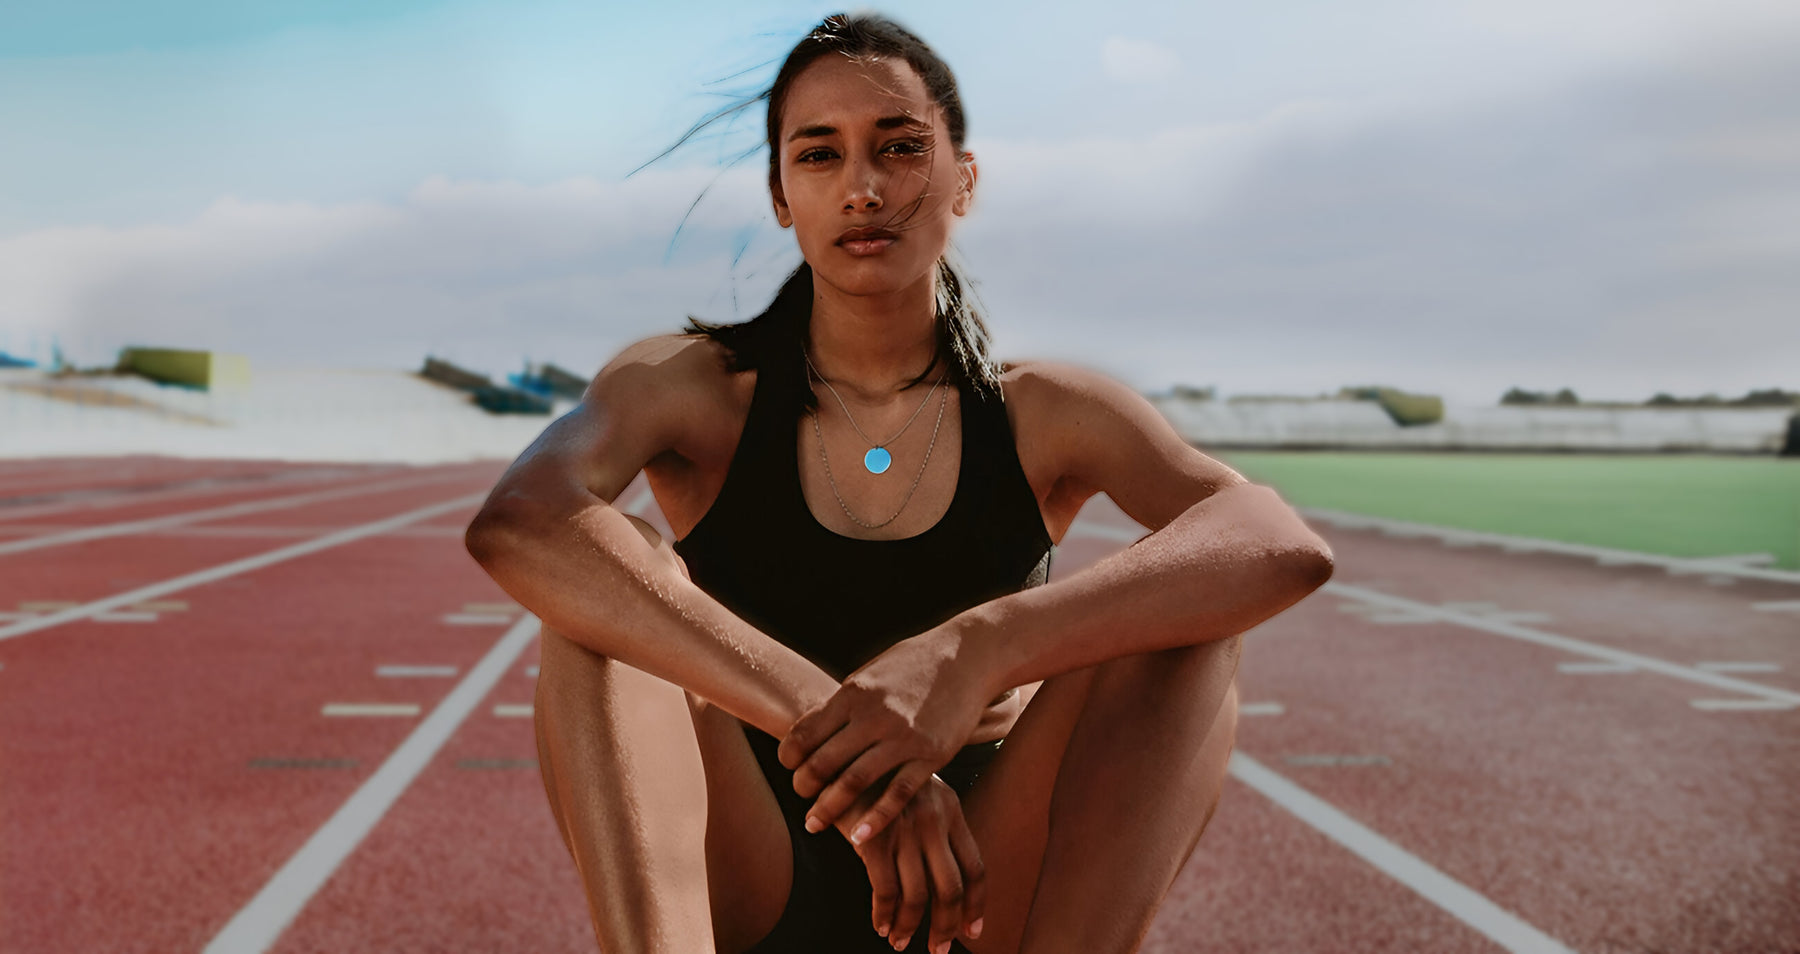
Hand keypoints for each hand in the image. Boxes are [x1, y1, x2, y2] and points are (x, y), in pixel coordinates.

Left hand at [778, 626, 994, 843]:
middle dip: (803, 787)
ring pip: (855, 782)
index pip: (804, 733)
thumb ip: (843, 703)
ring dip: (828, 809)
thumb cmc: (913, 665)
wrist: (967, 656)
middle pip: (823, 762)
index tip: (789, 767)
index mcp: (853, 694)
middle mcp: (874, 716)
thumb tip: (810, 730)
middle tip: (800, 800)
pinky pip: (898, 794)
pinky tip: (858, 837)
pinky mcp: (931, 755)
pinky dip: (875, 818)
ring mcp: (904, 737)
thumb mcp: (871, 674)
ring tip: (814, 825)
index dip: (789, 756)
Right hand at [836, 773, 985, 951]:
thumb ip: (933, 827)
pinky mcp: (874, 839)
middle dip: (946, 927)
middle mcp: (934, 820)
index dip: (976, 905)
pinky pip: (885, 891)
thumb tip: (940, 877)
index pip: (976, 868)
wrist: (839, 753)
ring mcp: (905, 829)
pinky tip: (879, 924)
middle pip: (951, 888)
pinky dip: (883, 914)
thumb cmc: (876, 779)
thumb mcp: (917, 793)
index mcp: (951, 809)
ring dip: (910, 927)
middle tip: (938, 950)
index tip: (972, 932)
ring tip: (899, 942)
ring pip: (918, 895)